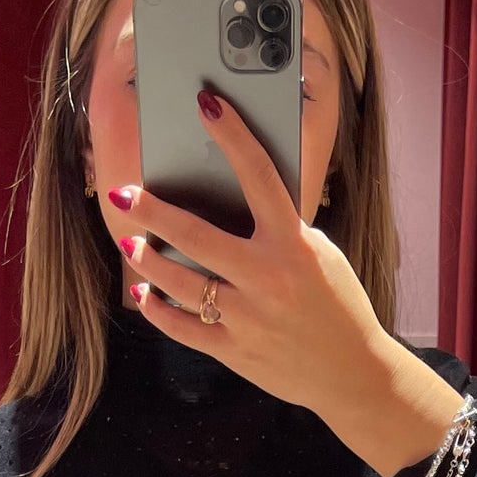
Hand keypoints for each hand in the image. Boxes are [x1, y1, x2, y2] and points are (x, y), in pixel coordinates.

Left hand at [110, 90, 467, 476]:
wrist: (352, 373)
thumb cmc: (337, 305)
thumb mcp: (322, 255)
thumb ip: (282, 230)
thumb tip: (235, 202)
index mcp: (293, 244)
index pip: (258, 175)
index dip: (232, 134)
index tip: (206, 103)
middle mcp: (267, 277)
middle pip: (195, 235)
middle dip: (152, 211)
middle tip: (124, 194)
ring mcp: (247, 317)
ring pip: (180, 283)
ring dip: (149, 261)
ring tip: (132, 245)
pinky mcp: (235, 350)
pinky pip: (182, 328)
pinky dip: (158, 310)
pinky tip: (144, 293)